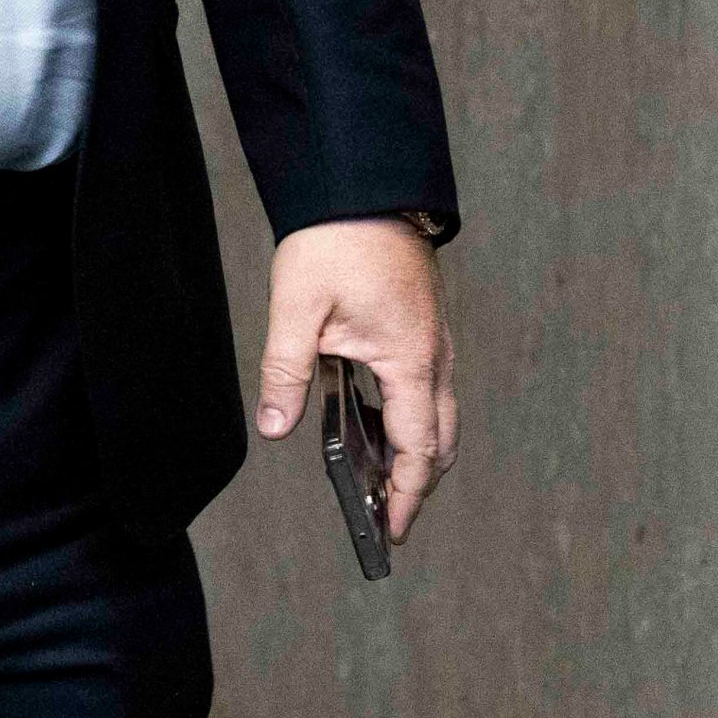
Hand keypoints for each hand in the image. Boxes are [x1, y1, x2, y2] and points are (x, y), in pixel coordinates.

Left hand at [253, 217, 456, 542]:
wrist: (367, 185)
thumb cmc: (337, 240)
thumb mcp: (298, 310)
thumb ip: (287, 373)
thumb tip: (276, 428)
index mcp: (409, 358)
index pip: (418, 446)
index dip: (406, 495)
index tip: (391, 532)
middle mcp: (433, 355)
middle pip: (441, 440)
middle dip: (416, 484)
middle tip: (384, 520)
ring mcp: (433, 342)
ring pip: (439, 416)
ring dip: (414, 453)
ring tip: (376, 484)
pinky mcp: (423, 330)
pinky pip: (428, 390)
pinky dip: (410, 422)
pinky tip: (374, 428)